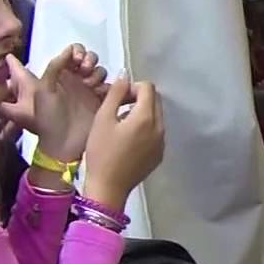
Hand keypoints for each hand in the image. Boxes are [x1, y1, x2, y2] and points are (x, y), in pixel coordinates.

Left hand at [0, 44, 109, 161]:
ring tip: (91, 87)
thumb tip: (69, 49)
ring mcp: (90, 90)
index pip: (73, 52)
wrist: (63, 145)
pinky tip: (100, 94)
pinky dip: (108, 86)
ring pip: (100, 71)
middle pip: (90, 59)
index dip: (77, 53)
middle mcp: (75, 80)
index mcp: (60, 75)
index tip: (76, 62)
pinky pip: (111, 86)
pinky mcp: (102, 101)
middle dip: (89, 61)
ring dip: (97, 74)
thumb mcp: (44, 90)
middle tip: (85, 72)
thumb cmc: (48, 118)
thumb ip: (54, 67)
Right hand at [80, 78, 164, 212]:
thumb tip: (125, 76)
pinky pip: (155, 132)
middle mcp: (160, 128)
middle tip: (118, 108)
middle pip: (155, 101)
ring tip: (119, 124)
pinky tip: (126, 140)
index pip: (148, 88)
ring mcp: (162, 143)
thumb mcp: (103, 119)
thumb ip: (115, 94)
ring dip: (141, 113)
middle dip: (138, 98)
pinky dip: (144, 128)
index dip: (132, 87)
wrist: (108, 187)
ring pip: (156, 116)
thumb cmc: (101, 152)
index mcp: (147, 117)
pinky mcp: (159, 154)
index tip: (117, 98)